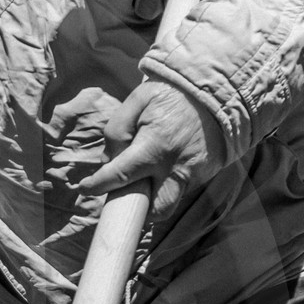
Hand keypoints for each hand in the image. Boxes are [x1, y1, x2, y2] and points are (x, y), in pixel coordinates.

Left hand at [65, 81, 225, 227]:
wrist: (217, 94)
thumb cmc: (172, 96)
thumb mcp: (139, 99)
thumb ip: (118, 128)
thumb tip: (109, 158)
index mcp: (154, 146)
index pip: (119, 175)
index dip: (98, 186)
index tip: (86, 188)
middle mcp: (174, 167)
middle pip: (152, 209)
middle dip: (133, 209)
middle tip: (121, 193)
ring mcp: (192, 175)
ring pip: (168, 207)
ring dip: (150, 204)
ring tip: (141, 186)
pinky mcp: (202, 177)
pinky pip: (179, 192)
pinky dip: (165, 188)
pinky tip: (159, 173)